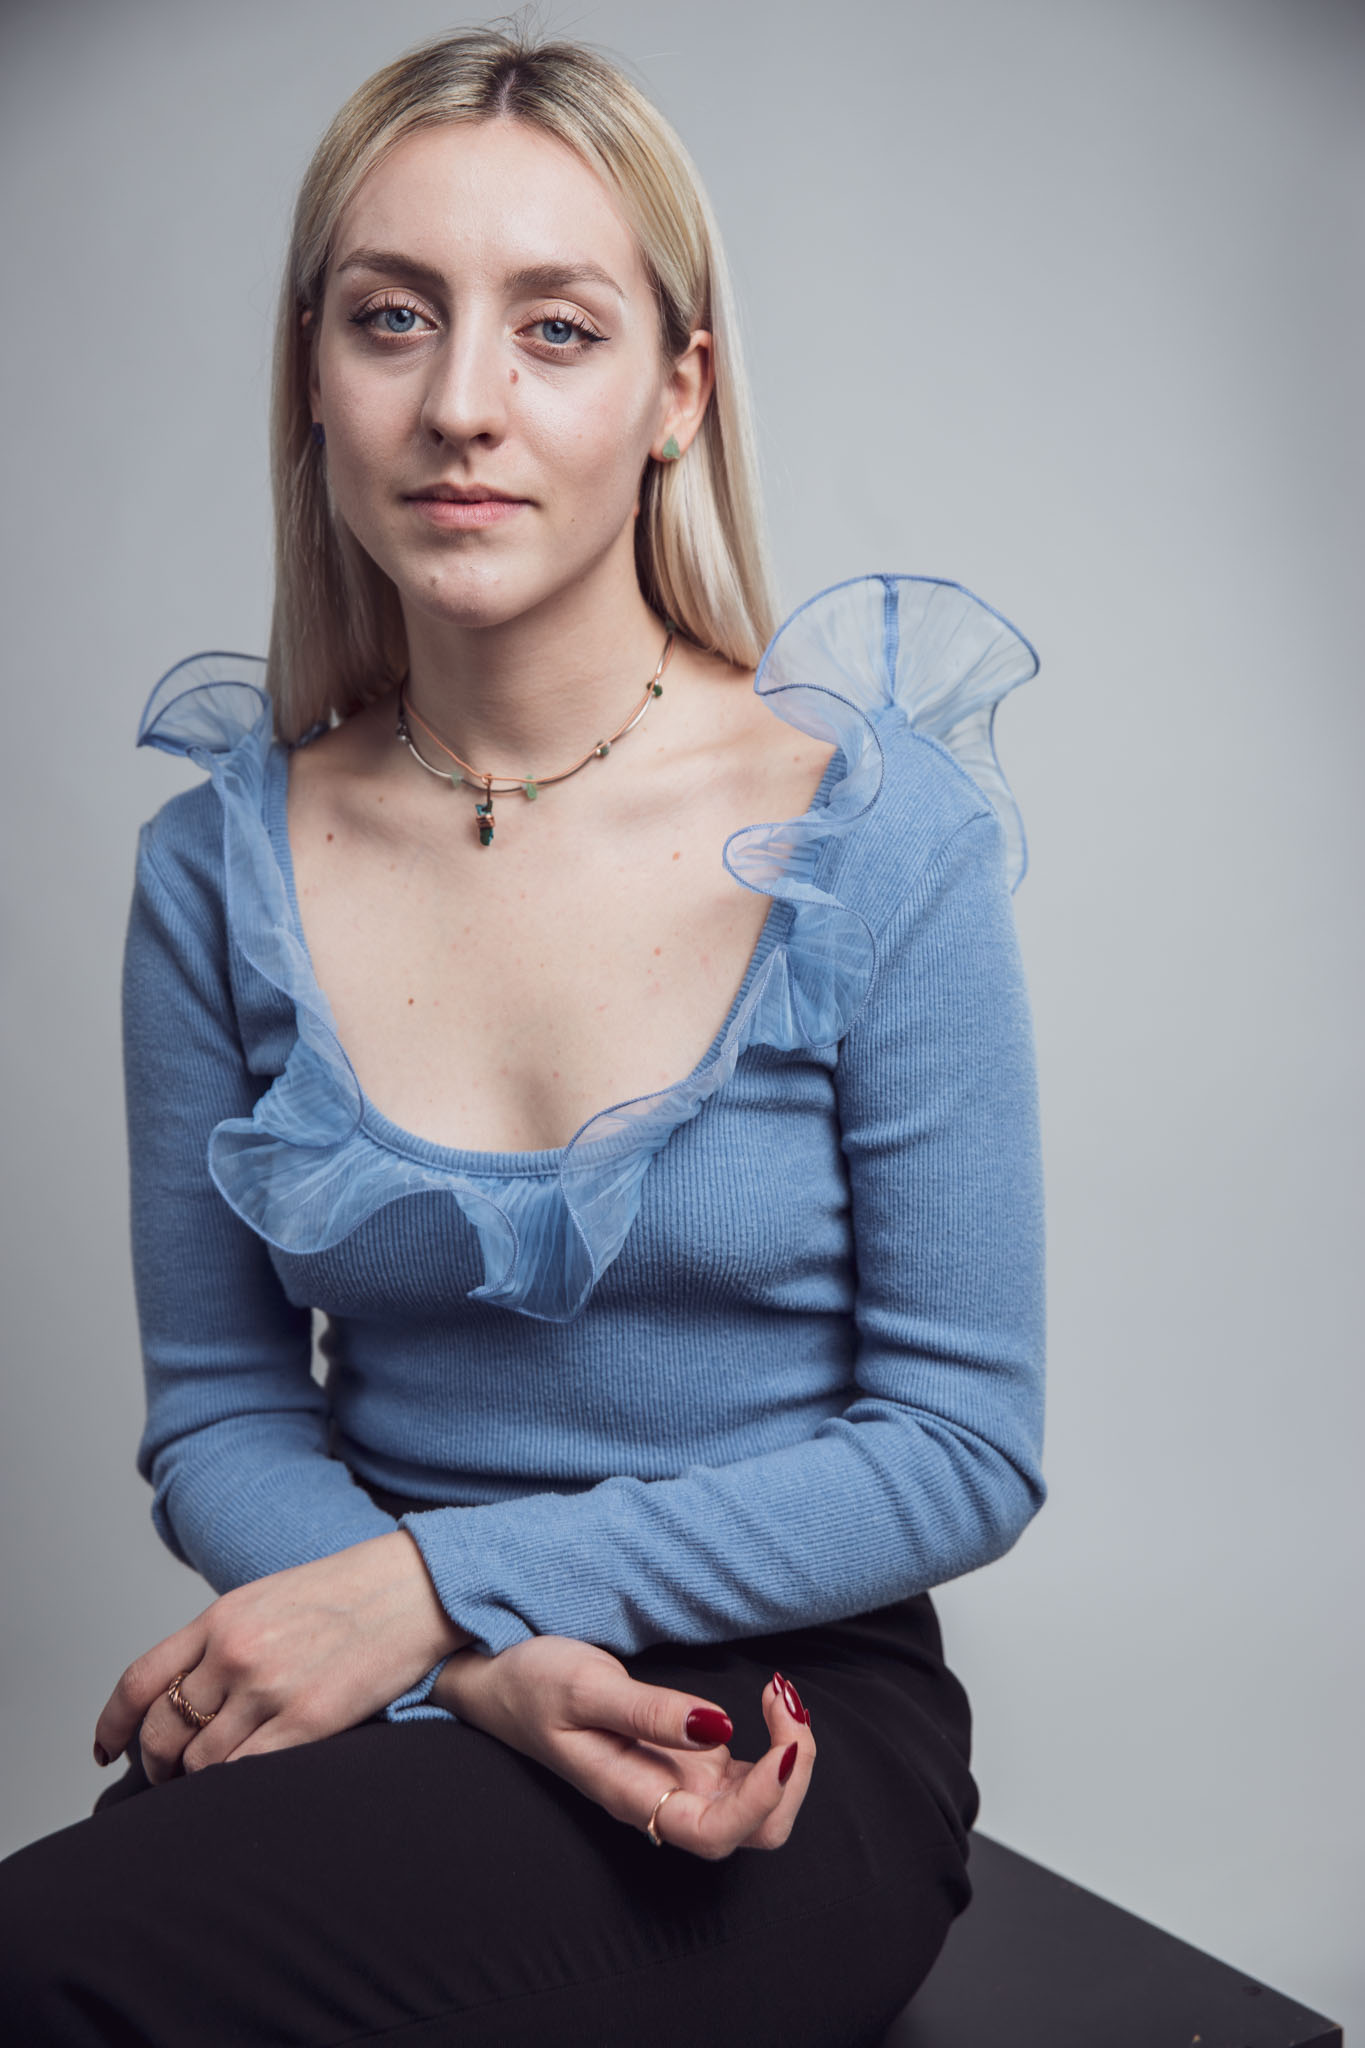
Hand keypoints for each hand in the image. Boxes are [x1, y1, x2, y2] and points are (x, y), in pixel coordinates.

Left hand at [93, 1532, 468, 1783]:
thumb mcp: (270, 1598)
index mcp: (222, 1618)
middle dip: (157, 1765)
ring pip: (202, 1762)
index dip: (112, 1724)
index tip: (104, 1750)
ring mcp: (270, 1688)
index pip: (140, 1681)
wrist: (415, 1588)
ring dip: (201, 1780)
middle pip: (163, 1731)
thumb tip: (190, 1695)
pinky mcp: (308, 1720)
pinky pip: (246, 1773)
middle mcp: (236, 1653)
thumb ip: (225, 1640)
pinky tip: (247, 1783)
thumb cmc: (349, 1593)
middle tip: (170, 1777)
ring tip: (217, 1779)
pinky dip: (236, 1787)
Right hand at [431, 1637, 815, 1858]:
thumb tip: (718, 1727)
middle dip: (791, 1776)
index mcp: (633, 1796)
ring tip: (782, 1694)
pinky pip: (749, 1776)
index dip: (762, 1799)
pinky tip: (769, 1699)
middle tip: (785, 1700)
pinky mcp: (687, 1762)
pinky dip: (774, 1744)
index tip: (781, 1740)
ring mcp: (679, 1784)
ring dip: (789, 1759)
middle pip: (756, 1832)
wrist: (502, 1681)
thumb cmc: (534, 1684)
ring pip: (761, 1808)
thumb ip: (650, 1712)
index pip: (716, 1833)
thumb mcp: (586, 1684)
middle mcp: (664, 1802)